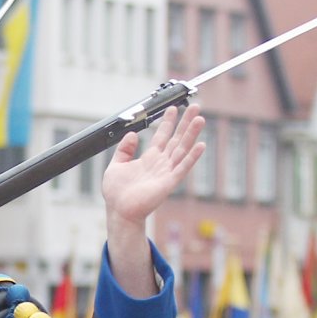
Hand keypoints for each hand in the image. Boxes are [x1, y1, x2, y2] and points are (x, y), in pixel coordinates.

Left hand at [102, 105, 204, 229]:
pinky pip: (182, 168)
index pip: (162, 135)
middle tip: (195, 106)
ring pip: (182, 149)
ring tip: (200, 119)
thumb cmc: (117, 192)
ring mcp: (166, 172)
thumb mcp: (116, 165)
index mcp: (149, 158)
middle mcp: (160, 163)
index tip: (173, 108)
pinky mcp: (168, 183)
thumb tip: (132, 134)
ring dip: (192, 134)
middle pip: (176, 139)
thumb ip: (124, 149)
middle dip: (185, 122)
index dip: (168, 122)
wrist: (119, 211)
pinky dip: (192, 157)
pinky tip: (200, 145)